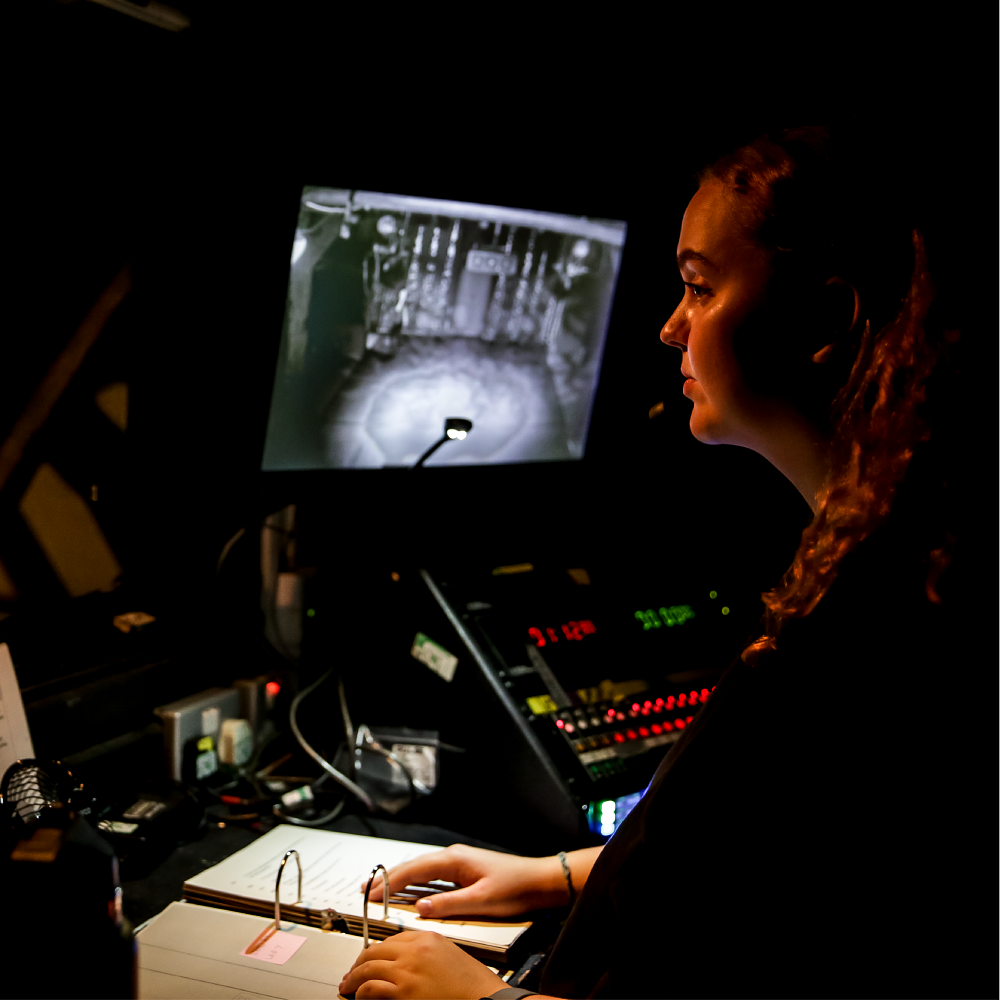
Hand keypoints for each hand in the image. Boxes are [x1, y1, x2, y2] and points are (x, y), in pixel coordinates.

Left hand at [339, 930, 504, 998]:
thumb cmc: (472, 985)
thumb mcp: (449, 956)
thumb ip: (426, 953)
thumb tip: (402, 961)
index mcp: (428, 938)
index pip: (392, 938)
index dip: (376, 950)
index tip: (370, 958)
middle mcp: (415, 950)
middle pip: (376, 950)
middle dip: (360, 962)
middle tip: (353, 973)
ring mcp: (408, 970)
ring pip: (368, 967)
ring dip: (355, 978)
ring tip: (349, 986)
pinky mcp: (403, 992)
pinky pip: (371, 988)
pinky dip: (361, 992)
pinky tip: (360, 997)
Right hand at [362, 843, 568, 918]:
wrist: (539, 881)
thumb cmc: (515, 887)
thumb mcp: (481, 901)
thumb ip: (448, 905)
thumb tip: (420, 909)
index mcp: (454, 859)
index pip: (413, 870)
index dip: (389, 883)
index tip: (371, 894)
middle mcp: (453, 857)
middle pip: (412, 867)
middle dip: (388, 880)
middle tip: (366, 892)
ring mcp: (457, 863)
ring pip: (420, 871)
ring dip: (399, 881)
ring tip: (379, 891)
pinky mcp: (463, 872)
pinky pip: (431, 877)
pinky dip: (414, 884)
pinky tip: (409, 894)